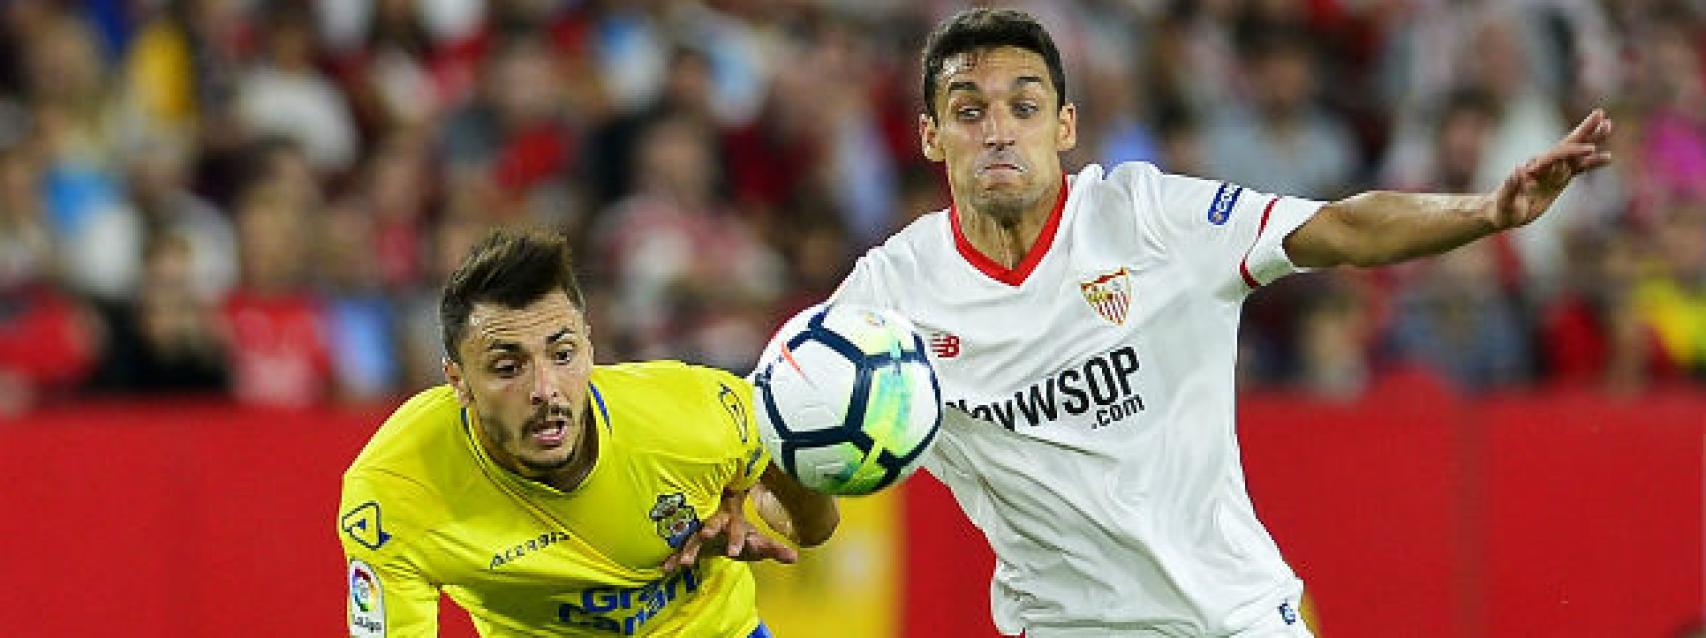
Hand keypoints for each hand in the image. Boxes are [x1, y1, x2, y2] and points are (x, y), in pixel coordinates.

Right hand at [660, 487, 798, 571]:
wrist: (721, 521)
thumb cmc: (742, 534)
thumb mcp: (758, 541)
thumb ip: (774, 549)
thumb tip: (795, 558)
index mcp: (735, 522)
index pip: (738, 529)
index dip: (736, 539)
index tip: (734, 552)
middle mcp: (716, 523)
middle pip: (712, 525)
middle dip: (709, 531)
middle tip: (705, 537)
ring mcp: (700, 531)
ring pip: (693, 537)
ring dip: (688, 549)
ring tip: (684, 563)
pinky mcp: (688, 540)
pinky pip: (679, 548)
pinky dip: (673, 558)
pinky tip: (666, 568)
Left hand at [1487, 109, 1612, 229]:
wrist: (1502, 212)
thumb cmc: (1502, 207)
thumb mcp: (1505, 200)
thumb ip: (1511, 185)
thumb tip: (1519, 168)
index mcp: (1534, 168)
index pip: (1556, 155)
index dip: (1572, 152)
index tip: (1590, 150)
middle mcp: (1545, 164)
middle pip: (1568, 144)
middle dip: (1584, 130)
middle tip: (1600, 114)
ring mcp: (1554, 170)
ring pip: (1576, 153)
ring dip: (1592, 139)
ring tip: (1608, 125)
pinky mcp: (1559, 179)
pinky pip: (1579, 169)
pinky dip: (1592, 163)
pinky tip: (1609, 157)